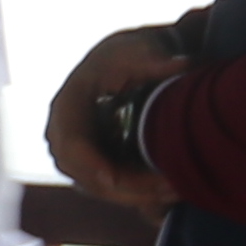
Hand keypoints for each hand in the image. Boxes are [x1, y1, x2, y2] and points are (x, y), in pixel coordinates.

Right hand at [46, 24, 185, 207]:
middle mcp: (65, 135)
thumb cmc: (129, 55)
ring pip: (99, 188)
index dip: (88, 164)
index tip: (112, 179)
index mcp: (67, 106)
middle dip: (125, 188)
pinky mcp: (96, 164)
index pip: (69, 143)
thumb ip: (154, 59)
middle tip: (165, 188)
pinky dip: (138, 194)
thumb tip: (181, 64)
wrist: (128, 64)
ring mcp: (79, 153)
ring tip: (175, 191)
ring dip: (136, 195)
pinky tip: (168, 193)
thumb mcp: (138, 49)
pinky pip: (111, 188)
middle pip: (84, 175)